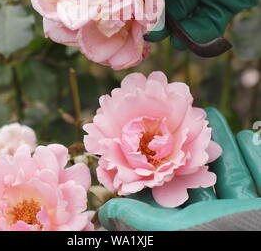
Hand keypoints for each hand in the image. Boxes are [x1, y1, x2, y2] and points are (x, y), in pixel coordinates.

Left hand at [99, 108, 260, 230]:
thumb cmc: (213, 239)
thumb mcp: (170, 231)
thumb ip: (139, 220)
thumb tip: (106, 211)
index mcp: (192, 226)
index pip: (175, 193)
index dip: (166, 164)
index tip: (156, 135)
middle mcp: (216, 220)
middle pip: (204, 178)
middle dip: (195, 145)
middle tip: (186, 116)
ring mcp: (241, 212)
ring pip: (232, 174)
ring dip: (222, 144)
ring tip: (210, 114)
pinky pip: (257, 175)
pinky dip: (252, 154)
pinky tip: (244, 135)